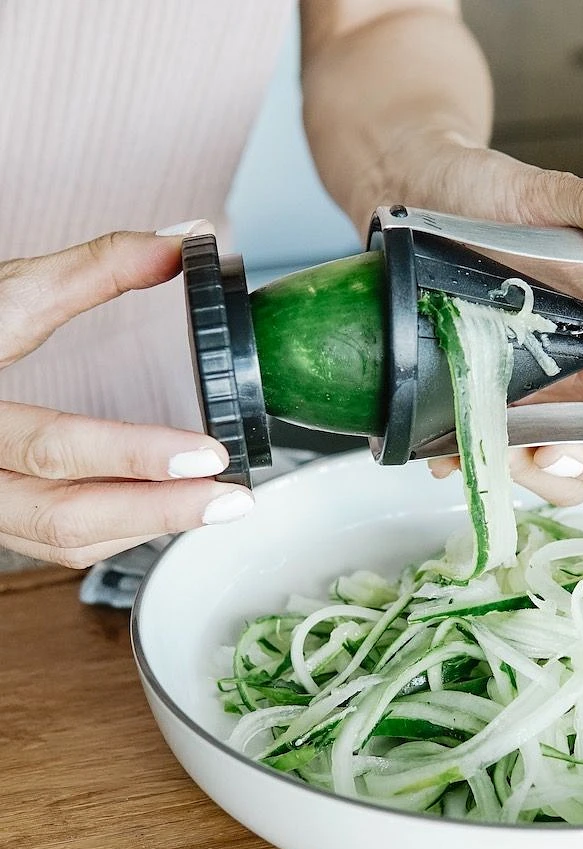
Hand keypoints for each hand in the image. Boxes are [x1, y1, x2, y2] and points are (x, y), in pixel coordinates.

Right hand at [0, 228, 253, 567]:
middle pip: (67, 518)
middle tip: (231, 498)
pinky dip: (120, 528)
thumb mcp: (3, 294)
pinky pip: (61, 542)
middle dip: (160, 512)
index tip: (207, 454)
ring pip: (66, 540)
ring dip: (147, 526)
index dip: (136, 456)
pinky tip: (166, 508)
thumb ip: (90, 271)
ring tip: (214, 505)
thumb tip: (178, 244)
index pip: (53, 447)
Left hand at [411, 140, 582, 515]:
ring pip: (575, 481)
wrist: (421, 199)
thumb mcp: (547, 192)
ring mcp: (546, 408)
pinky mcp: (494, 415)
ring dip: (547, 478)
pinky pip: (498, 466)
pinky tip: (457, 443)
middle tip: (568, 445)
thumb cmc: (488, 200)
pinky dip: (479, 466)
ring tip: (515, 443)